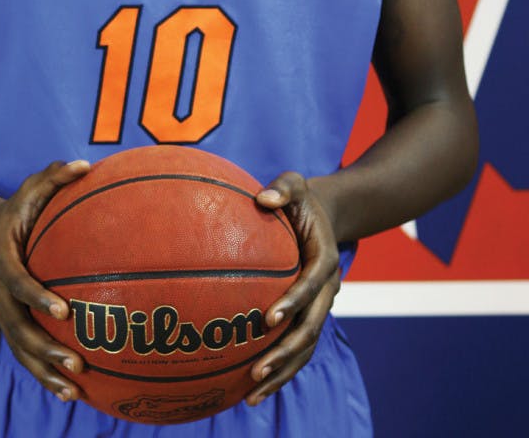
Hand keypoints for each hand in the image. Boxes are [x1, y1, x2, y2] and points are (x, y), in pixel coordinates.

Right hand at [0, 159, 89, 401]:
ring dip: (44, 372)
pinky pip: (25, 354)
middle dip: (44, 348)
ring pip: (20, 349)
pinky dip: (44, 375)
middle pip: (18, 328)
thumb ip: (54, 175)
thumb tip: (85, 164)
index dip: (38, 297)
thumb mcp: (30, 188)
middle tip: (76, 361)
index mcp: (3, 260)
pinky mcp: (10, 325)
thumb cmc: (17, 210)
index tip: (63, 311)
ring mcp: (2, 312)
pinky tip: (71, 393)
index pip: (18, 282)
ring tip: (74, 390)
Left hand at [246, 172, 340, 405]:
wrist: (324, 214)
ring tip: (251, 395)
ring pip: (305, 348)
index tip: (268, 318)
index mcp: (325, 259)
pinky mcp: (309, 315)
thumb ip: (282, 188)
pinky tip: (250, 388)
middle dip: (285, 353)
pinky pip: (296, 347)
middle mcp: (327, 289)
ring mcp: (320, 306)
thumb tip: (262, 198)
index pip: (311, 285)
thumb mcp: (295, 184)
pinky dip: (279, 369)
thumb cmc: (301, 198)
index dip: (294, 302)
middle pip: (310, 329)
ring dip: (282, 372)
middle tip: (255, 371)